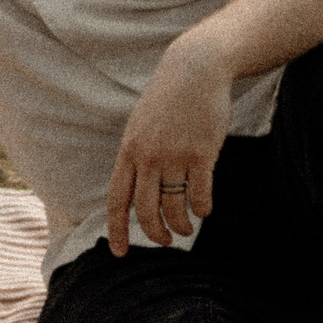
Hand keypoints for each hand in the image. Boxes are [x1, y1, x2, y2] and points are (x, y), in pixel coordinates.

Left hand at [105, 30, 234, 251]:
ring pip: (174, 207)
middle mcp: (148, 156)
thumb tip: (135, 190)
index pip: (118, 200)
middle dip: (155, 234)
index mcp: (129, 151)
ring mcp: (175, 155)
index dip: (117, 230)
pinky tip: (204, 209)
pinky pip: (200, 194)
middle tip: (166, 242)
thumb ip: (136, 156)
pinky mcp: (202, 153)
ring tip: (187, 228)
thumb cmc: (168, 99)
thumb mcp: (141, 125)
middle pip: (146, 211)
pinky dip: (202, 208)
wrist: (195, 69)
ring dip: (182, 225)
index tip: (119, 253)